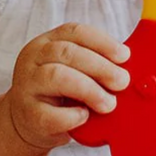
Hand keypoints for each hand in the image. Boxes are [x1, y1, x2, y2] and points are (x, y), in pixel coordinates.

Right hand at [5, 23, 130, 149]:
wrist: (27, 123)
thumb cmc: (59, 94)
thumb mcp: (73, 71)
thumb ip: (94, 66)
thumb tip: (129, 70)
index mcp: (47, 42)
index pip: (75, 32)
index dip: (103, 42)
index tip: (124, 56)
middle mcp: (32, 59)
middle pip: (67, 53)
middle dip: (101, 67)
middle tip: (122, 82)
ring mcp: (27, 86)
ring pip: (57, 76)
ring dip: (90, 90)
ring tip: (108, 104)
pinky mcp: (28, 115)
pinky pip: (52, 113)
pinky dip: (73, 116)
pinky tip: (84, 116)